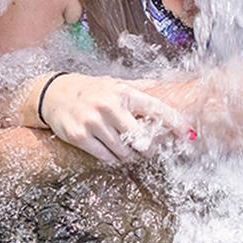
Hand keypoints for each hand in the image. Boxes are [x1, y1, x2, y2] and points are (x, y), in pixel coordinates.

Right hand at [38, 73, 189, 164]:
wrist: (53, 94)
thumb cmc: (91, 90)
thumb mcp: (115, 84)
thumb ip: (142, 89)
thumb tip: (172, 88)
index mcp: (124, 92)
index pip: (156, 109)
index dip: (175, 124)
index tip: (189, 135)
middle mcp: (109, 106)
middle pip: (142, 138)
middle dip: (148, 148)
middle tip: (146, 148)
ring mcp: (94, 121)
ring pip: (124, 151)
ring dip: (128, 155)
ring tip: (124, 146)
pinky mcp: (80, 136)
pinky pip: (106, 157)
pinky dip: (113, 159)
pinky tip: (111, 151)